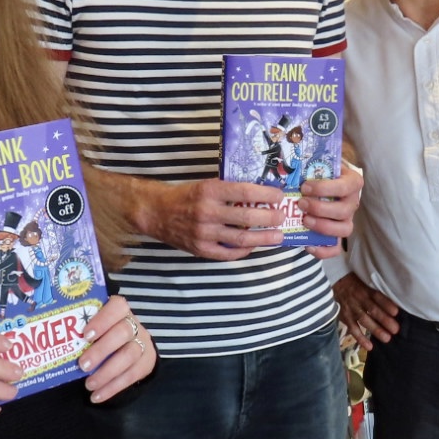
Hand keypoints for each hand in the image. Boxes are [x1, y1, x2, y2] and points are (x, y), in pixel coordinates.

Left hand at [77, 295, 156, 402]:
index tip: (85, 335)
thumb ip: (79, 329)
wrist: (130, 347)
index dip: (102, 320)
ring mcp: (142, 343)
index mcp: (119, 311)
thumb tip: (51, 340)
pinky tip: (97, 396)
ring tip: (89, 385)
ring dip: (107, 372)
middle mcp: (134, 325)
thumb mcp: (94, 327)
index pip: (117, 307)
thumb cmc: (103, 335)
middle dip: (101, 350)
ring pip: (129, 355)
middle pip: (123, 332)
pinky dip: (113, 388)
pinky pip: (132, 375)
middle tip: (82, 365)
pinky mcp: (146, 363)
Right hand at [136, 178, 287, 260]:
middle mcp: (207, 212)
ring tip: (277, 236)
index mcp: (210, 191)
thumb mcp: (207, 185)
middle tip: (282, 217)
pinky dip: (243, 251)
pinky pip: (228, 254)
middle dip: (270, 218)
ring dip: (263, 238)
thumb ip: (229, 190)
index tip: (280, 196)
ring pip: (241, 239)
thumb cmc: (186, 196)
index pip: (245, 192)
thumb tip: (261, 195)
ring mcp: (203, 233)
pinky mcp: (200, 249)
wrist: (157, 212)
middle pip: (247, 217)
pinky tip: (253, 246)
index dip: (266, 195)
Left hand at [299, 163, 362, 259]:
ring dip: (323, 227)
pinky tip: (308, 246)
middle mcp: (352, 202)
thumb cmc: (321, 172)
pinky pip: (336, 248)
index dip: (325, 189)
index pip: (346, 187)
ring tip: (304, 221)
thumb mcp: (320, 163)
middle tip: (301, 204)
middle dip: (321, 208)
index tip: (305, 187)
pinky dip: (323, 251)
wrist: (326, 181)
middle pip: (345, 210)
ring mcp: (347, 219)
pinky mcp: (338, 235)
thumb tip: (289, 161)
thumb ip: (312, 162)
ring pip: (344, 229)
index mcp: (352, 182)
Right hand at [334, 272, 398, 350]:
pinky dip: (360, 338)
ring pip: (364, 320)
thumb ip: (376, 294)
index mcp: (366, 290)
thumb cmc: (355, 284)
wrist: (335, 283)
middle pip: (373, 310)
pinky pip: (353, 329)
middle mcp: (359, 300)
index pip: (377, 297)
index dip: (386, 304)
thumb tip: (394, 306)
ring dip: (375, 330)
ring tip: (386, 339)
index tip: (396, 313)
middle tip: (395, 330)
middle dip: (384, 320)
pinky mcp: (345, 317)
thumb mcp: (365, 283)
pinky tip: (369, 346)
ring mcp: (351, 309)